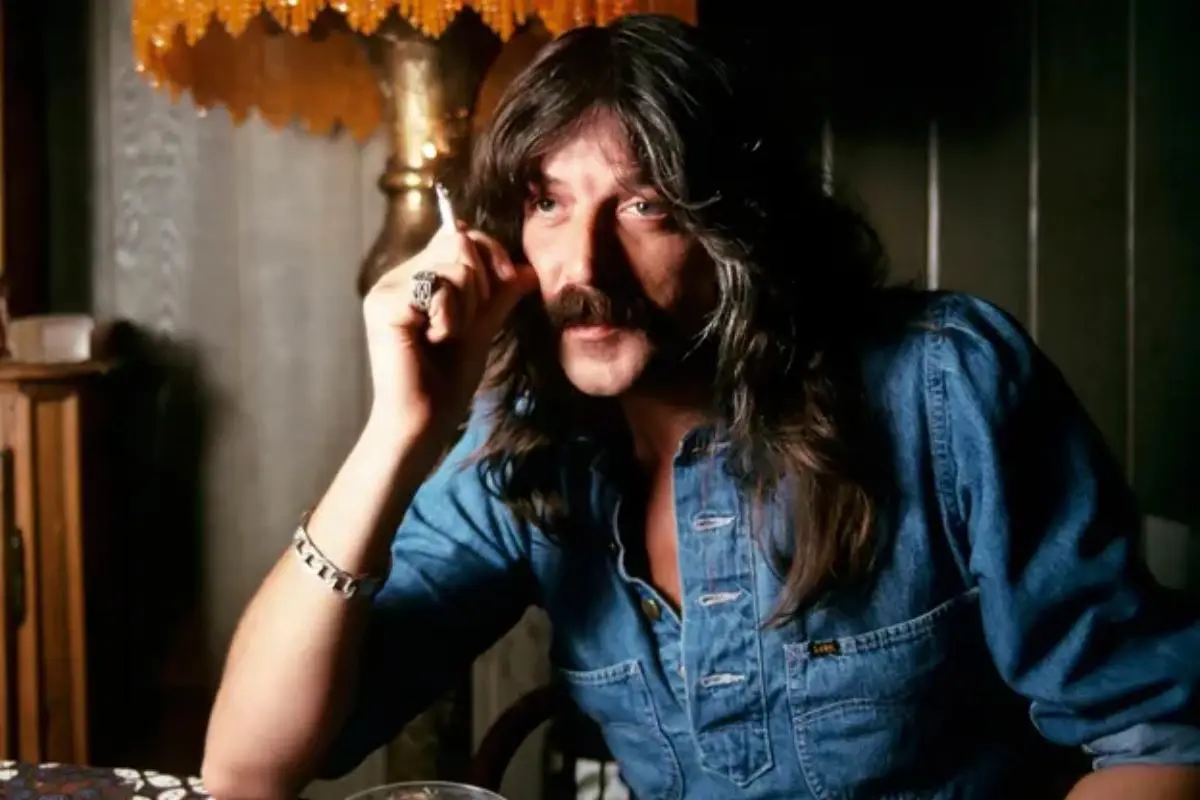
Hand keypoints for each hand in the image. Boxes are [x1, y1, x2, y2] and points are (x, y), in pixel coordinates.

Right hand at [361, 223, 537, 449]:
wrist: (425, 421)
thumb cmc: (448, 381)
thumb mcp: (481, 329)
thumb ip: (499, 296)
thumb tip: (528, 270)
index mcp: (416, 277)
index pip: (457, 235)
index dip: (489, 251)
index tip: (508, 280)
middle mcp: (396, 277)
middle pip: (459, 242)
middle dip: (480, 283)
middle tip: (465, 322)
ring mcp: (386, 290)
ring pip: (454, 264)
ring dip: (467, 306)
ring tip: (447, 336)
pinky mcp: (386, 306)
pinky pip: (440, 289)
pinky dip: (451, 318)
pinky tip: (435, 341)